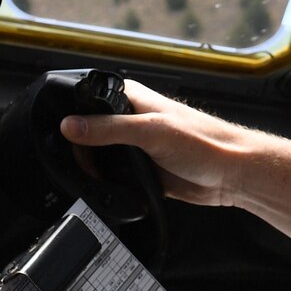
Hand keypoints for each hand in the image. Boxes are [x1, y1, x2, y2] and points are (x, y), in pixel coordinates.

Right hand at [60, 79, 252, 207]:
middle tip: (76, 166)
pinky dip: (108, 185)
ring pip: (100, 158)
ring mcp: (136, 147)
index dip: (71, 116)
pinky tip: (105, 190)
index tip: (58, 135)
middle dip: (80, 150)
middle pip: (89, 133)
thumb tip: (70, 126)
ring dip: (94, 170)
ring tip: (90, 179)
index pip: (88, 101)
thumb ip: (109, 129)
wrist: (232, 175)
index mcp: (131, 99)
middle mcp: (131, 120)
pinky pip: (115, 178)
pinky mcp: (142, 171)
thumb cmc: (203, 142)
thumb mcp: (150, 131)